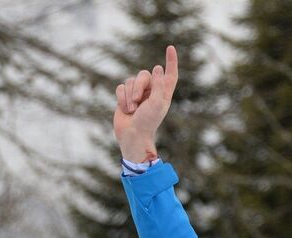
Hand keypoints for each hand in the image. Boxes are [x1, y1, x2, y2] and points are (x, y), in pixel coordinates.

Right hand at [113, 45, 178, 162]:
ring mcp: (137, 94)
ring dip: (129, 96)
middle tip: (137, 102)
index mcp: (163, 93)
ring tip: (133, 110)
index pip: (169, 74)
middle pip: (143, 75)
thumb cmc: (148, 122)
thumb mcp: (157, 103)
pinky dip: (121, 98)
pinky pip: (120, 87)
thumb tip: (158, 67)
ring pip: (130, 80)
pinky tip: (126, 110)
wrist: (132, 135)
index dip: (171, 61)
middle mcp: (151, 91)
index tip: (170, 48)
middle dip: (138, 87)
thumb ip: (159, 85)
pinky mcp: (125, 97)